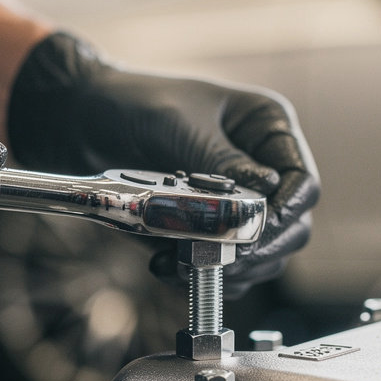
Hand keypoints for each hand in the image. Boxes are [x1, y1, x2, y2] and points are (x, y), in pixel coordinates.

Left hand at [6, 32, 318, 294]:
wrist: (79, 122)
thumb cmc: (133, 105)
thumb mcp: (180, 125)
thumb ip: (222, 162)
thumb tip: (264, 197)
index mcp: (265, 130)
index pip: (301, 182)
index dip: (284, 212)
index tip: (254, 230)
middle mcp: (258, 169)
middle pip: (289, 228)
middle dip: (257, 249)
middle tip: (221, 258)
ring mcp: (233, 204)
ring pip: (260, 256)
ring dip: (228, 269)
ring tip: (183, 263)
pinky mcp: (203, 231)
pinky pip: (221, 267)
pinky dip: (200, 275)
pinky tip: (167, 267)